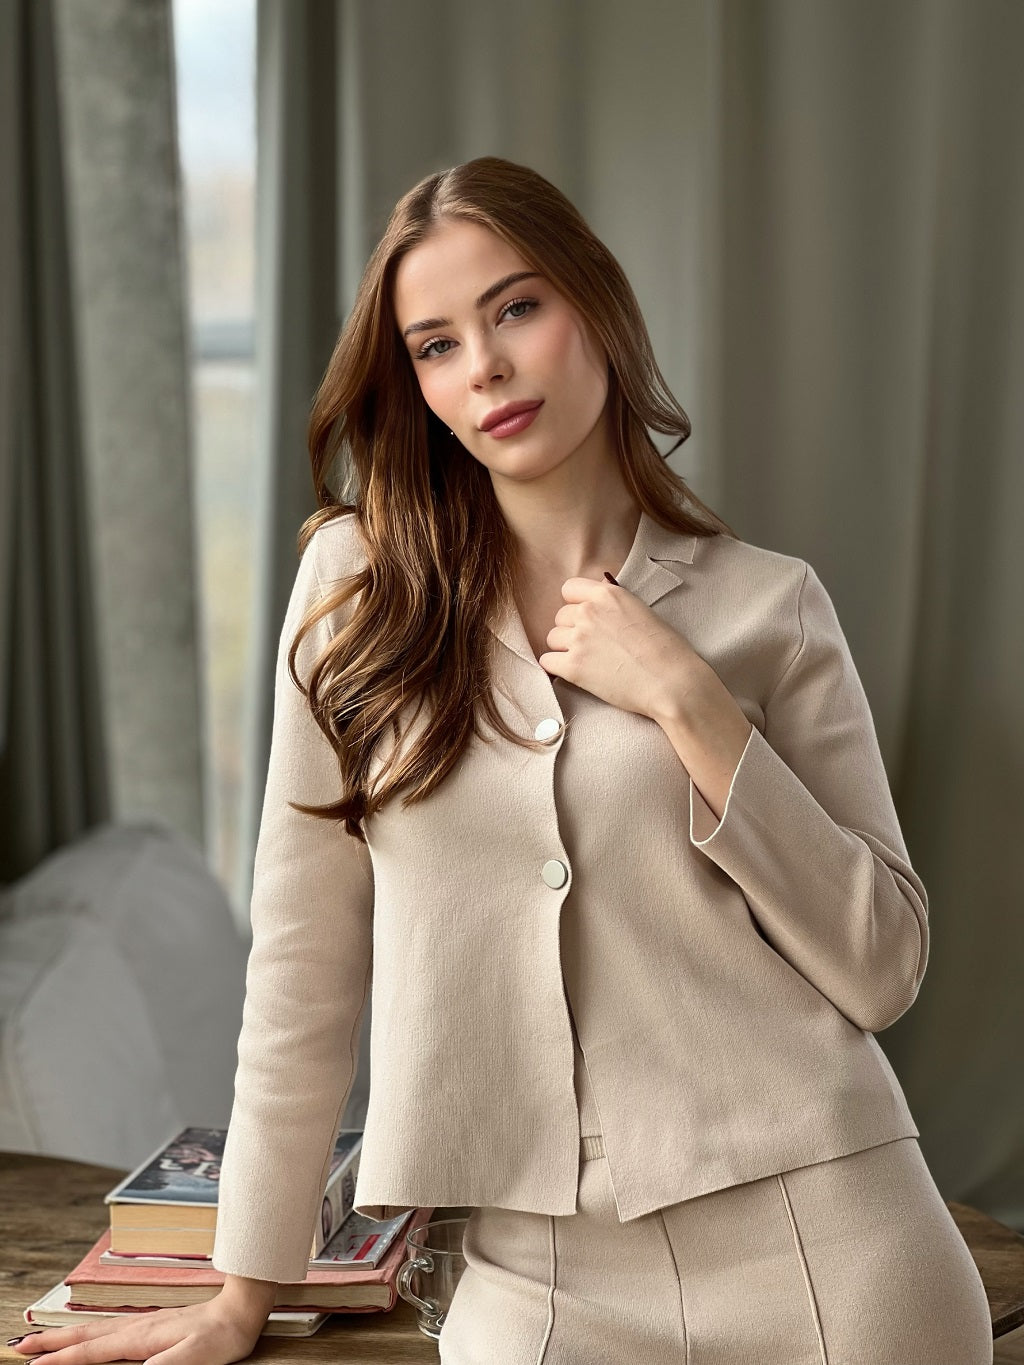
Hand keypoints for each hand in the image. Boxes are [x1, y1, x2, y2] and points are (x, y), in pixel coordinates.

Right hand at [9, 1294, 265, 1363]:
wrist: (243, 1310)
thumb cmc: (220, 1337)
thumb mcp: (189, 1360)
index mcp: (139, 1338)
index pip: (90, 1352)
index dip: (60, 1361)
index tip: (31, 1364)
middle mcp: (136, 1329)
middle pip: (84, 1337)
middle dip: (50, 1343)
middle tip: (19, 1346)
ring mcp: (144, 1326)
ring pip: (95, 1333)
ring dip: (65, 1338)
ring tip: (41, 1341)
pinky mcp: (154, 1327)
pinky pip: (110, 1333)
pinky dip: (89, 1337)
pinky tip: (88, 1339)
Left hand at [537, 575, 702, 719]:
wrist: (671, 682)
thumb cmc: (666, 649)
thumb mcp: (641, 610)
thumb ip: (613, 602)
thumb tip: (597, 592)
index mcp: (606, 594)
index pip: (569, 589)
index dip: (576, 604)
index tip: (586, 617)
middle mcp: (588, 612)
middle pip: (560, 616)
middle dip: (571, 629)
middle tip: (593, 645)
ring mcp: (579, 639)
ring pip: (552, 638)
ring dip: (564, 648)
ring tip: (588, 660)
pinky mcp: (573, 667)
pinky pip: (547, 661)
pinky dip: (557, 667)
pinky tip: (574, 672)